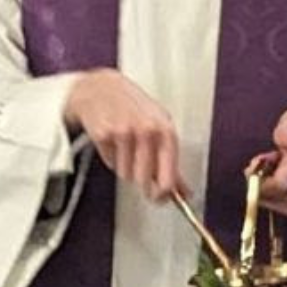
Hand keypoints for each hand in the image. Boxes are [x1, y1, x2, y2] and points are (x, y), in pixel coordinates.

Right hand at [63, 69, 184, 201]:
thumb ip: (171, 162)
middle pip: (144, 180)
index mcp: (166, 131)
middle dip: (140, 180)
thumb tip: (184, 192)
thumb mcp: (159, 128)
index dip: (163, 193)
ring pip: (126, 174)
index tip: (159, 198)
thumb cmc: (134, 108)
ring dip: (124, 166)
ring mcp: (124, 132)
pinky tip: (112, 140)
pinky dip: (110, 157)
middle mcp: (147, 131)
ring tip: (124, 146)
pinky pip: (110, 163)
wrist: (103, 88)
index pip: (168, 176)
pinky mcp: (104, 134)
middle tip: (138, 168)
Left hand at [259, 108, 286, 213]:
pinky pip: (275, 208)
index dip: (259, 178)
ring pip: (271, 202)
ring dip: (266, 188)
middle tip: (268, 163)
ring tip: (275, 171)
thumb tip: (284, 141)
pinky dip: (270, 196)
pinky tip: (277, 182)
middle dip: (262, 179)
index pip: (277, 185)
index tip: (260, 161)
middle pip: (270, 194)